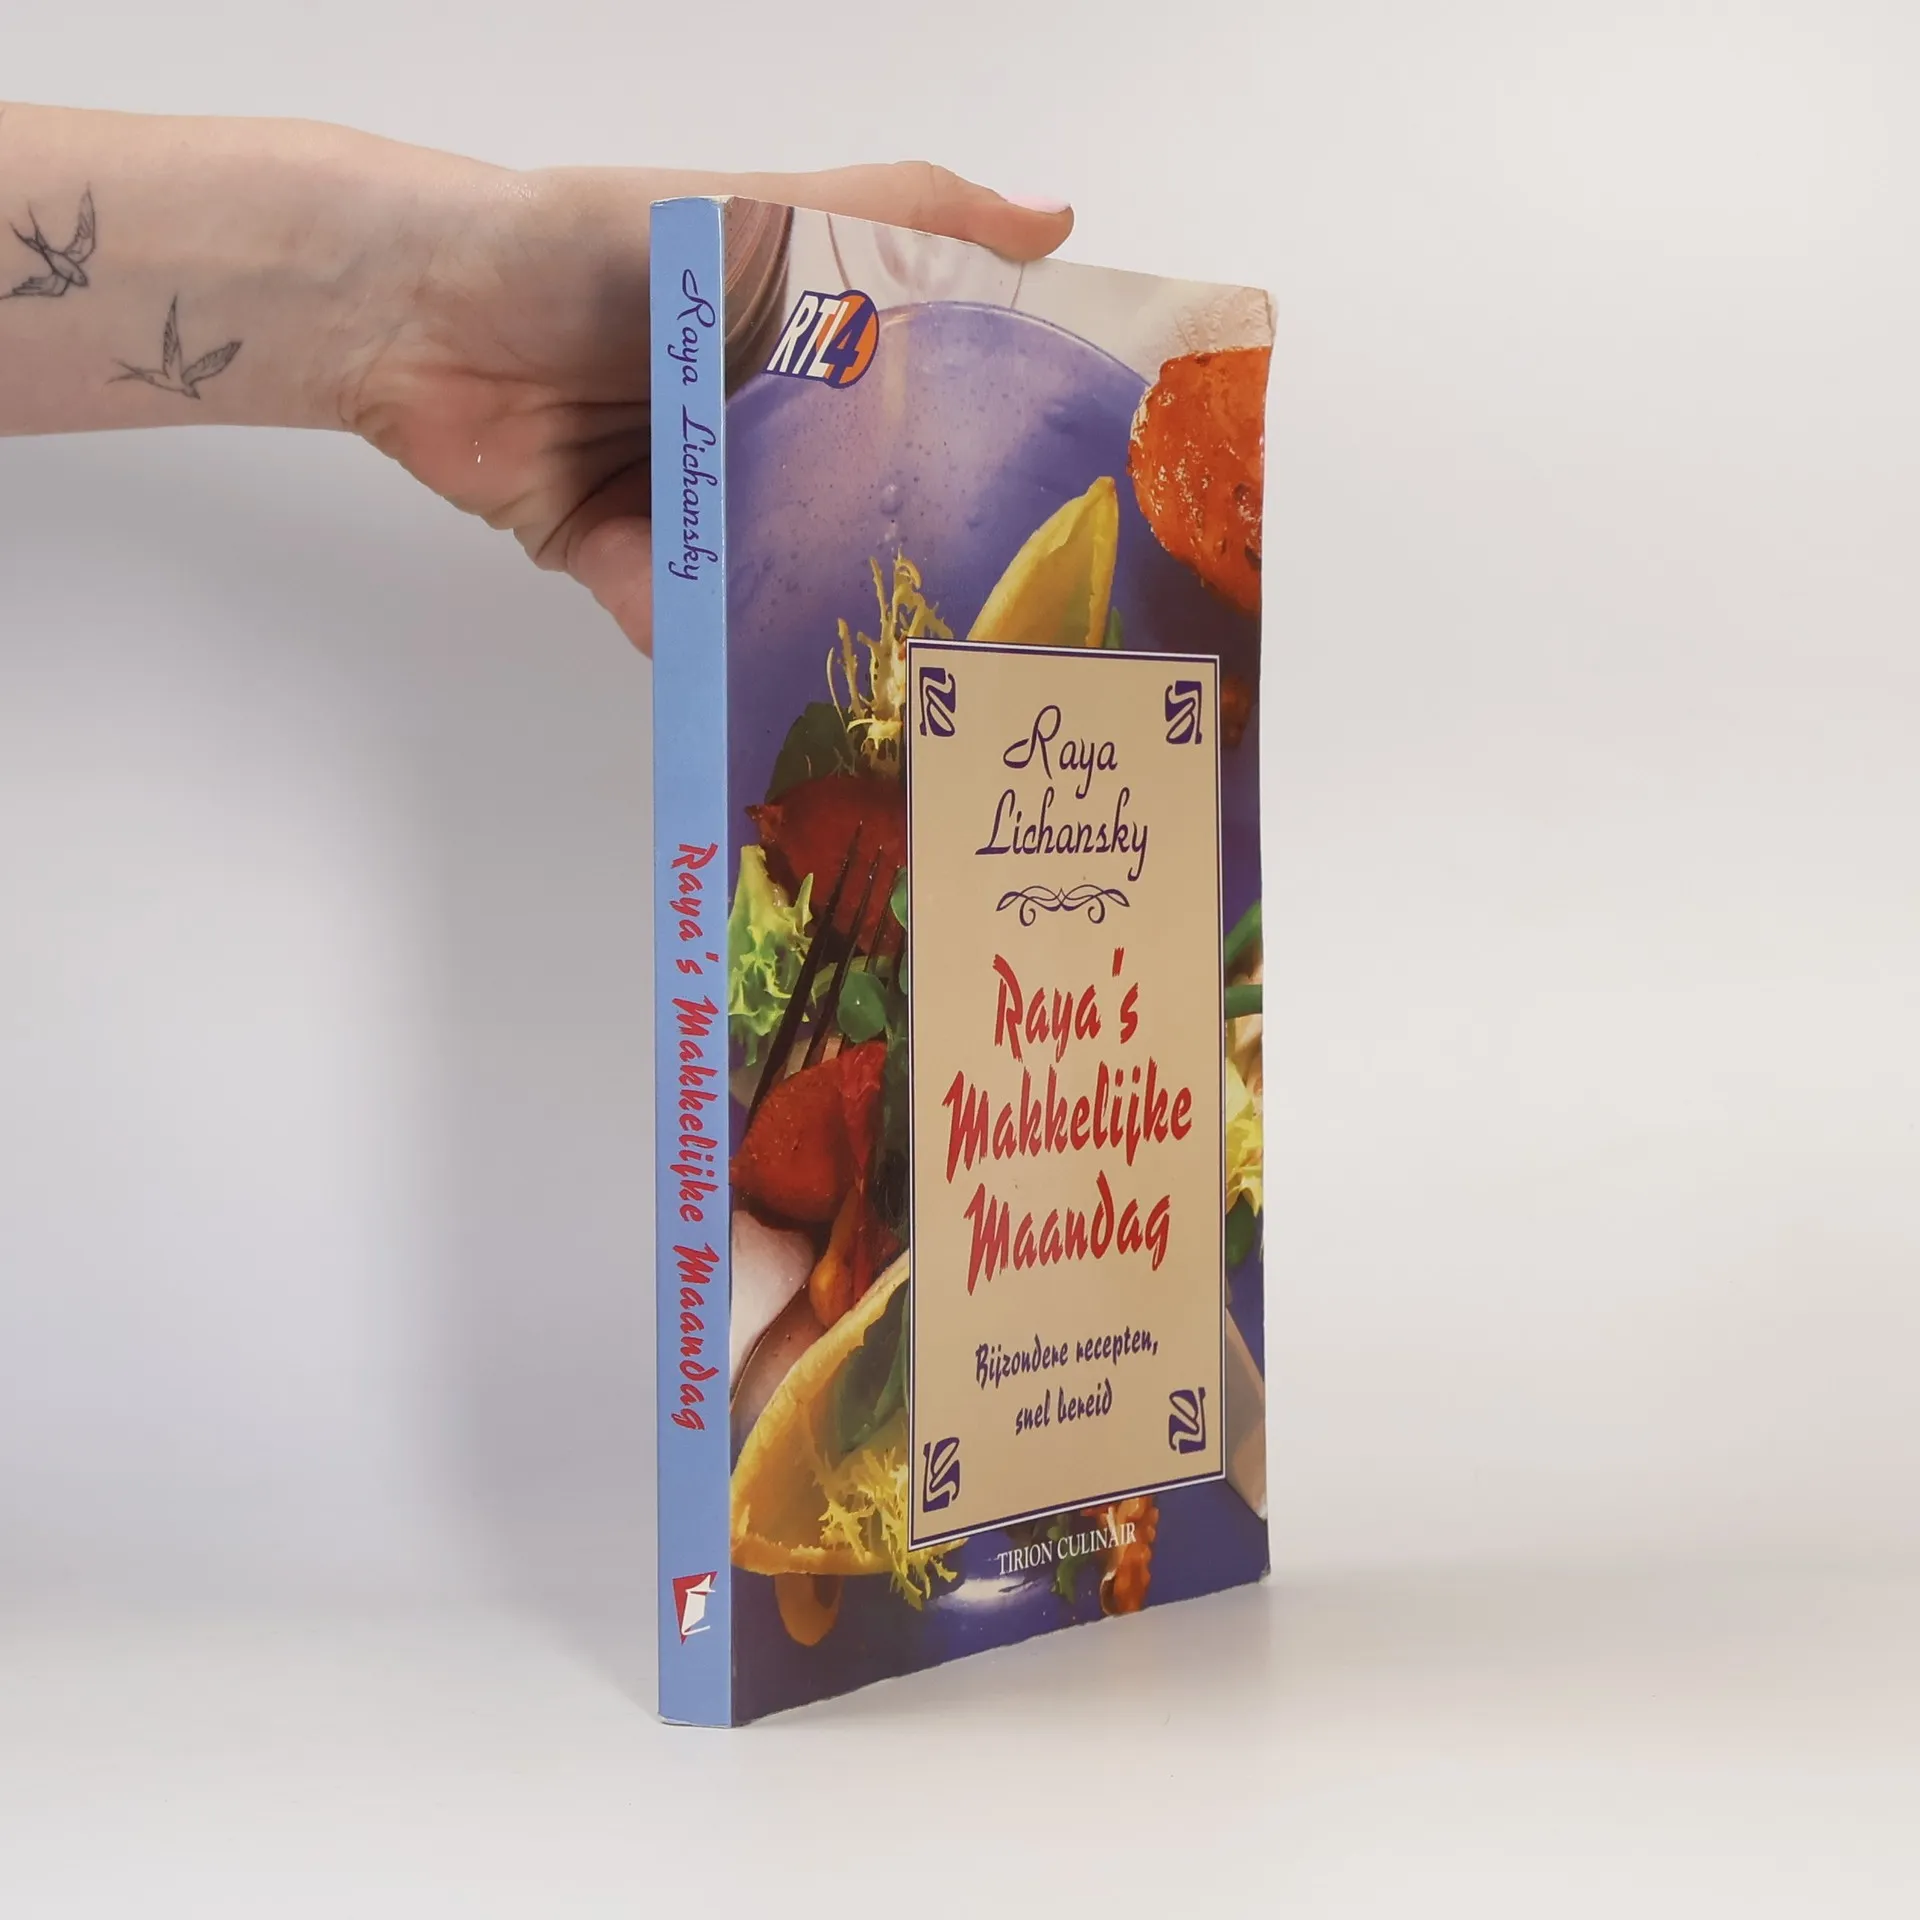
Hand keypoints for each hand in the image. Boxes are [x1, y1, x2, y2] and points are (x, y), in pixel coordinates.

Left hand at [341, 163, 1072, 653]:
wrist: (422, 308)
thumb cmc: (593, 243)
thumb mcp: (766, 212)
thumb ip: (904, 215)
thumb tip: (1056, 221)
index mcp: (800, 350)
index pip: (909, 417)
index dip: (970, 468)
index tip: (1045, 526)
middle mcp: (751, 430)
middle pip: (840, 514)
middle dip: (896, 570)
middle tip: (980, 641)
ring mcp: (687, 500)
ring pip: (765, 581)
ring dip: (804, 626)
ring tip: (886, 692)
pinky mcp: (618, 555)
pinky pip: (679, 621)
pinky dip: (706, 653)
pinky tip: (760, 696)